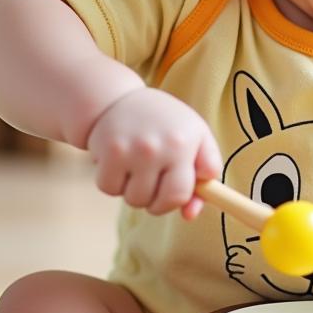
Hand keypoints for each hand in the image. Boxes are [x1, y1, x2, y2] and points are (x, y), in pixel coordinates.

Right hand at [86, 87, 221, 218]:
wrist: (116, 98)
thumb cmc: (165, 123)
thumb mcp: (196, 137)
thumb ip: (205, 173)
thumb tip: (190, 214)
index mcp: (183, 143)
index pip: (180, 195)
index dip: (176, 202)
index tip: (172, 195)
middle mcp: (157, 147)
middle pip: (155, 203)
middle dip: (155, 201)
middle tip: (153, 181)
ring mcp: (131, 149)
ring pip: (132, 199)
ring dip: (133, 191)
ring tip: (136, 168)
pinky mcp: (107, 152)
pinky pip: (109, 189)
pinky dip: (112, 183)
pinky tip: (118, 164)